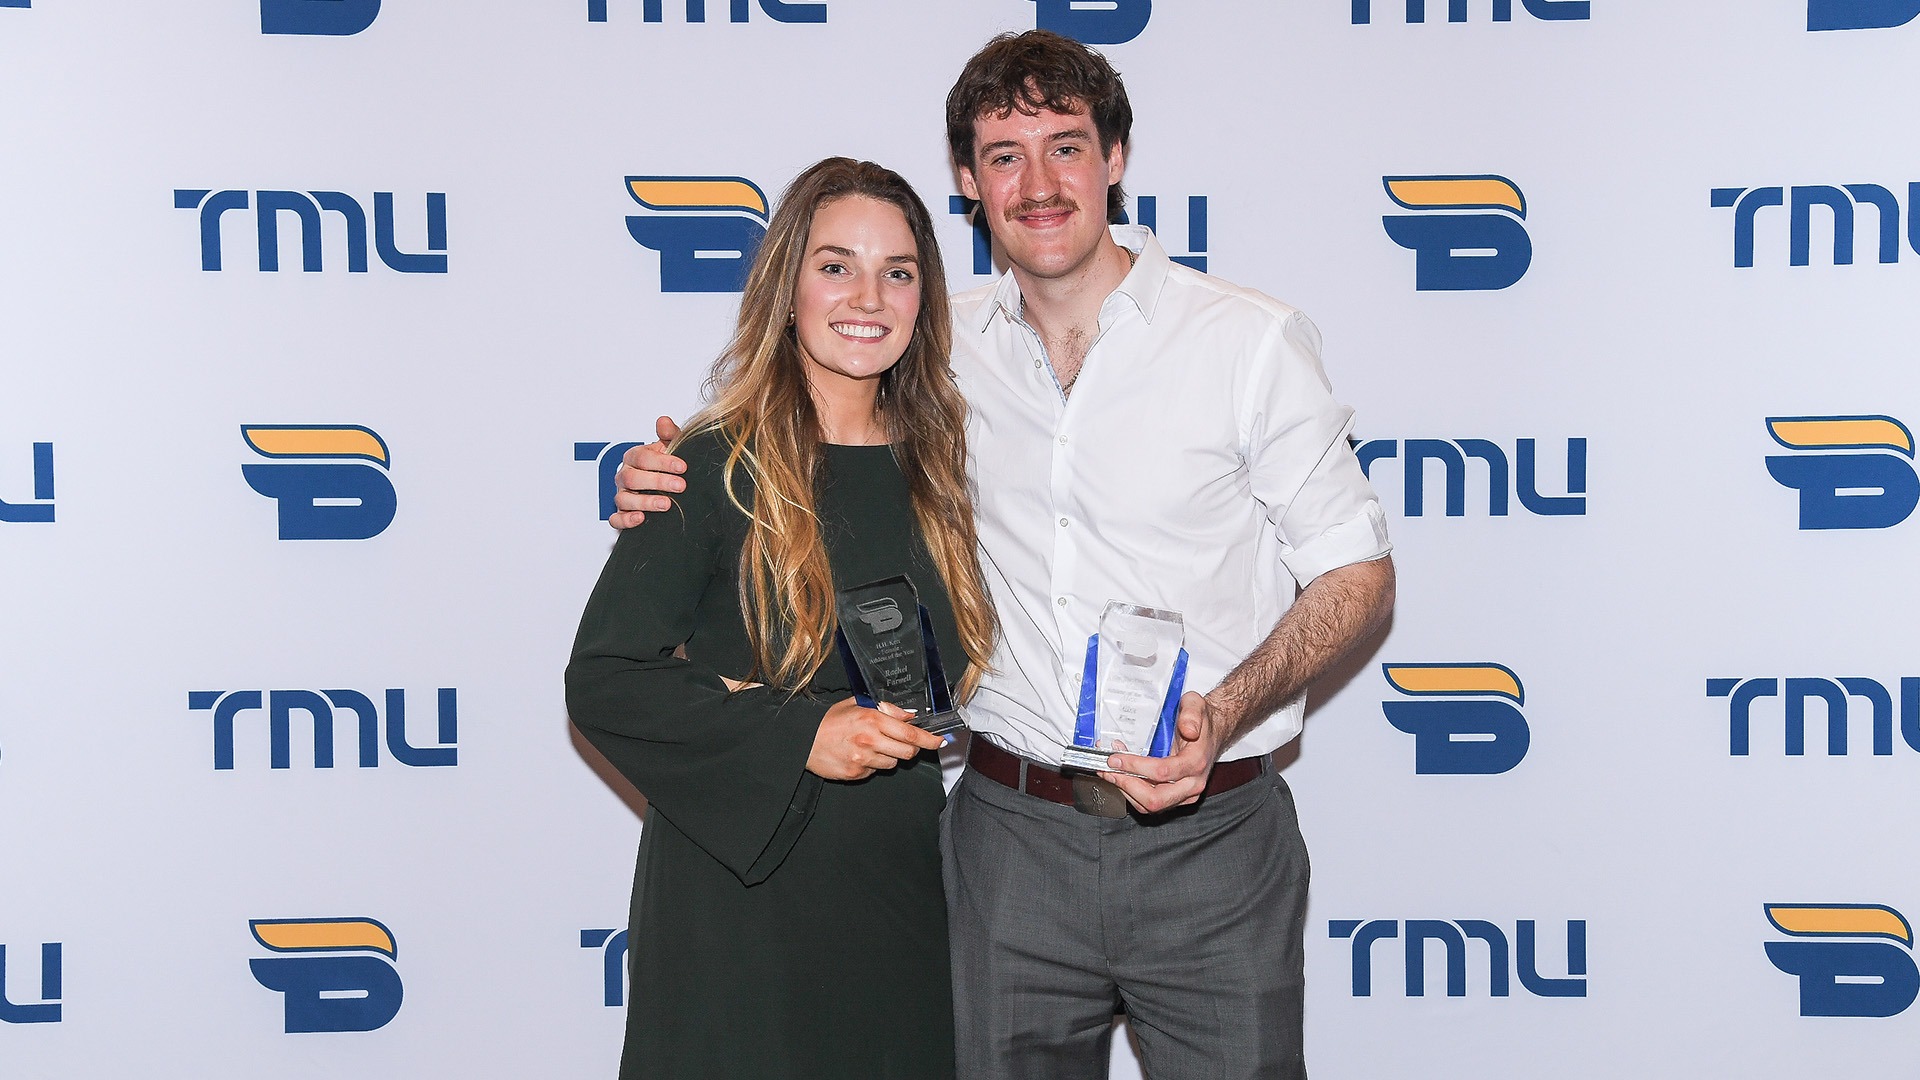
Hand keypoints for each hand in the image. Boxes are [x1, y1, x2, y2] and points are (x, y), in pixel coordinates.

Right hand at [607, 416, 685, 529]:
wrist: (667, 487)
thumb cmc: (667, 465)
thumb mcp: (671, 447)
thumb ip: (669, 434)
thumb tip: (663, 421)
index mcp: (634, 457)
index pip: (642, 457)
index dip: (662, 462)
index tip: (682, 467)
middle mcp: (625, 476)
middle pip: (632, 478)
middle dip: (657, 482)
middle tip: (680, 486)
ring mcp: (622, 495)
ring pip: (623, 499)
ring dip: (645, 502)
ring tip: (666, 505)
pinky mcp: (622, 514)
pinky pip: (616, 519)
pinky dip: (625, 520)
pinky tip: (640, 518)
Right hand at [806, 699, 944, 781]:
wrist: (803, 741)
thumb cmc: (829, 721)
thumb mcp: (856, 704)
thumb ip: (885, 708)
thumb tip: (909, 716)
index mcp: (871, 719)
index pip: (910, 733)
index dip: (929, 739)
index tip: (940, 742)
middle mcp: (870, 740)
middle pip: (907, 751)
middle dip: (910, 747)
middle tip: (900, 741)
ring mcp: (863, 759)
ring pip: (893, 762)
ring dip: (889, 755)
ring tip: (871, 745)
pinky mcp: (856, 773)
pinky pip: (875, 771)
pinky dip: (873, 764)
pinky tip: (859, 754)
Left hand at [1101, 692, 1226, 813]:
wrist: (1211, 732)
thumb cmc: (1201, 719)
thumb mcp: (1196, 705)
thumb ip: (1191, 714)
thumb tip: (1188, 729)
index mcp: (1196, 762)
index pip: (1162, 772)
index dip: (1135, 767)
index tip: (1115, 757)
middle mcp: (1192, 784)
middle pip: (1155, 799)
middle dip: (1126, 784)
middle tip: (1108, 769)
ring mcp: (1185, 794)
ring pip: (1150, 806)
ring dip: (1125, 790)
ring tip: (1109, 771)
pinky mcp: (1176, 798)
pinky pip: (1150, 804)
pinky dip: (1131, 793)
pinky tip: (1120, 776)